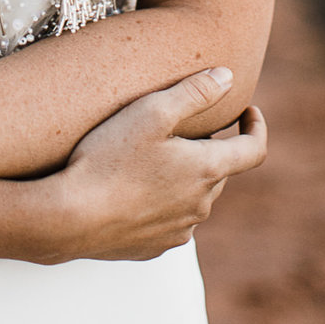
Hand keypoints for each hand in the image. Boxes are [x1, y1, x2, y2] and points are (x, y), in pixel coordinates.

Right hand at [42, 69, 267, 262]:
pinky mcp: (155, 246)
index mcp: (206, 169)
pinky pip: (169, 221)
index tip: (246, 111)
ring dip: (181, 178)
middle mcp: (201, 204)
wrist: (69, 218)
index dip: (255, 127)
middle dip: (205, 150)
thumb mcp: (149, 112)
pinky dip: (159, 204)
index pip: (254, 149)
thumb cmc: (107, 159)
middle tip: (173, 130)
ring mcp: (180, 229)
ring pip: (193, 197)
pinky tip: (128, 192)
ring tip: (144, 160)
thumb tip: (227, 76)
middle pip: (217, 171)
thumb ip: (193, 92)